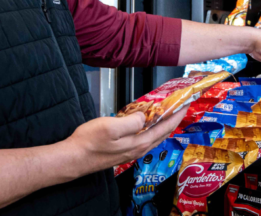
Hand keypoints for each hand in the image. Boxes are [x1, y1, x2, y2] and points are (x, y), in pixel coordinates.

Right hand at [63, 106, 187, 174]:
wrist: (74, 158)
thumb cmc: (89, 143)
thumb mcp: (111, 126)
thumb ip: (131, 122)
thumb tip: (144, 116)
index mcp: (139, 142)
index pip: (165, 127)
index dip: (177, 114)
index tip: (186, 103)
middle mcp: (138, 148)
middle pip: (162, 133)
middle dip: (173, 119)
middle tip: (180, 106)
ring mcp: (130, 151)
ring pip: (153, 136)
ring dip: (162, 124)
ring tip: (166, 113)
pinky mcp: (122, 151)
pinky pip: (143, 138)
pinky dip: (150, 129)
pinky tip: (146, 124)